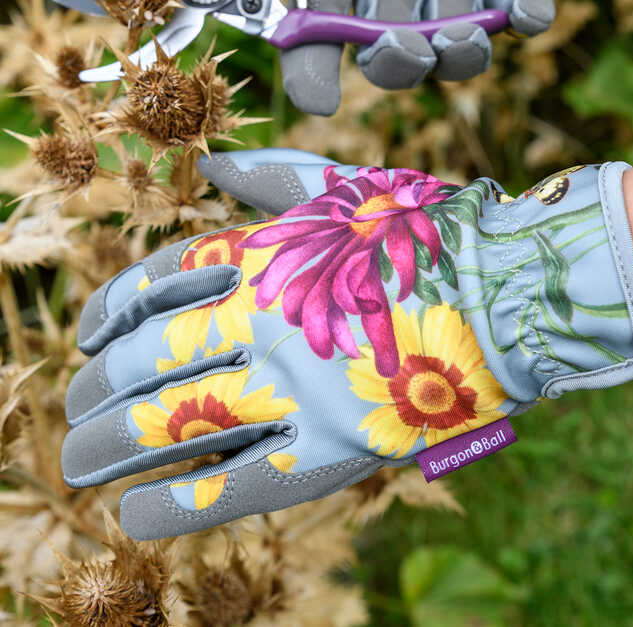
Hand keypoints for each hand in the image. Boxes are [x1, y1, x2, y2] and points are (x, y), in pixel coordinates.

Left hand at [62, 147, 632, 538]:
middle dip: (93, 392)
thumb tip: (207, 165)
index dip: (106, 312)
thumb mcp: (343, 189)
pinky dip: (176, 502)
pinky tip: (134, 516)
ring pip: (174, 422)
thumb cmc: (425, 232)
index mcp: (266, 253)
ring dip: (110, 446)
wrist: (512, 288)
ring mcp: (297, 384)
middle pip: (146, 358)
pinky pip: (235, 483)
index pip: (152, 283)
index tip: (85, 336)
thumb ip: (267, 179)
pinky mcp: (333, 447)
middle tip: (71, 414)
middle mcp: (267, 316)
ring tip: (79, 464)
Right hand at [268, 0, 620, 113]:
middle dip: (394, 66)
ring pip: (453, 47)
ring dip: (458, 57)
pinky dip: (524, 18)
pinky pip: (519, 9)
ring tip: (466, 33)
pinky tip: (522, 5)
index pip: (320, 23)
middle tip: (405, 45)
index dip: (311, 68)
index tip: (319, 98)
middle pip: (388, 51)